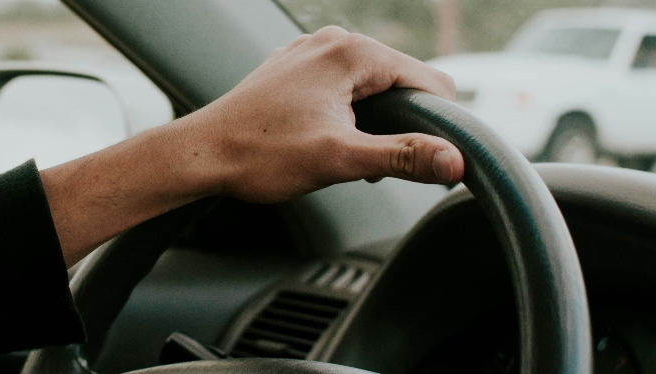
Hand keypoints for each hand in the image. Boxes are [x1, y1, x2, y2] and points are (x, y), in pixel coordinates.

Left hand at [176, 26, 462, 203]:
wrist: (200, 155)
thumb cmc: (260, 155)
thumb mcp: (339, 160)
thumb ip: (402, 157)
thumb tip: (455, 161)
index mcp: (352, 52)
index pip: (431, 82)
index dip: (437, 125)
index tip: (424, 162)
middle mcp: (333, 41)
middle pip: (401, 83)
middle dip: (398, 126)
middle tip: (366, 163)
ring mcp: (311, 52)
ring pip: (371, 87)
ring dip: (371, 124)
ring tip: (338, 153)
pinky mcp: (295, 69)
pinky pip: (342, 87)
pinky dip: (346, 115)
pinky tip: (321, 141)